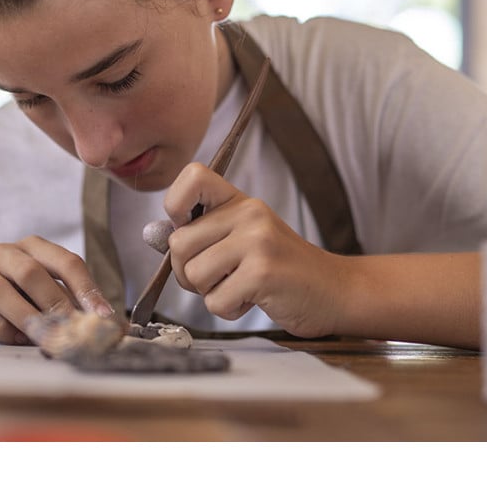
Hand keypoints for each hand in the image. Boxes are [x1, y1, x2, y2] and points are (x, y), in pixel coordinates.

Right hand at [0, 236, 113, 343]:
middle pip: (30, 272)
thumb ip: (77, 305)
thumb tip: (113, 326)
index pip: (66, 261)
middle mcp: (4, 253)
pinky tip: (15, 338)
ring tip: (40, 335)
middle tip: (69, 328)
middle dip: (53, 303)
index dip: (86, 289)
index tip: (101, 315)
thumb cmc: (21, 299)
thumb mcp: (50, 295)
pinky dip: (0, 327)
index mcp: (33, 247)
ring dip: (24, 316)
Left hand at [163, 163, 345, 337]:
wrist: (334, 291)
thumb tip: (151, 235)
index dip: (175, 205)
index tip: (188, 228)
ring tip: (240, 287)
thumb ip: (199, 236)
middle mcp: (248, 213)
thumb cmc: (281, 268)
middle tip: (219, 277)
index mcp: (239, 201)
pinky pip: (215, 300)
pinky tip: (253, 299)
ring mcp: (257, 240)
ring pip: (193, 274)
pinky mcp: (263, 272)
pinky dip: (228, 310)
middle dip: (189, 272)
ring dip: (210, 293)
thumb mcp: (240, 240)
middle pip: (179, 243)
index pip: (192, 176)